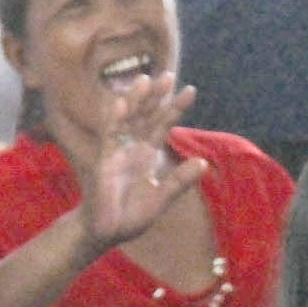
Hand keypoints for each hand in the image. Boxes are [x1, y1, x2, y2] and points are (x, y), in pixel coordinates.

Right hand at [79, 75, 209, 248]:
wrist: (106, 232)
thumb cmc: (131, 216)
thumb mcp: (161, 198)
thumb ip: (179, 181)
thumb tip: (203, 163)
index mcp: (147, 154)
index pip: (163, 126)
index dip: (175, 108)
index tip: (190, 89)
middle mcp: (132, 148)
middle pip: (145, 116)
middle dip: (156, 97)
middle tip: (168, 74)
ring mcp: (117, 152)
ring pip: (127, 120)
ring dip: (135, 101)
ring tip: (146, 79)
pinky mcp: (104, 161)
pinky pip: (108, 137)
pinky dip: (114, 120)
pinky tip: (120, 104)